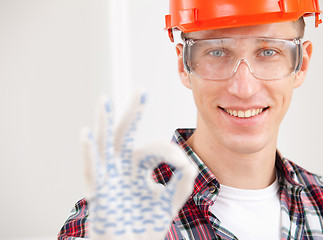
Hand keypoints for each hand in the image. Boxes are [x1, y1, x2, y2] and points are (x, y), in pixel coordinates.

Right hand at [82, 91, 197, 239]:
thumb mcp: (170, 201)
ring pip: (105, 145)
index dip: (170, 152)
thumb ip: (182, 183)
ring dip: (103, 123)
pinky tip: (86, 134)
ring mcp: (109, 177)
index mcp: (139, 167)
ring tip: (104, 100)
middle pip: (125, 134)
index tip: (182, 165)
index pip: (155, 148)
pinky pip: (92, 171)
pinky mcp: (98, 193)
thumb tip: (189, 163)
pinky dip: (89, 153)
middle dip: (133, 113)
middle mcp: (122, 167)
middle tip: (142, 91)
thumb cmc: (146, 224)